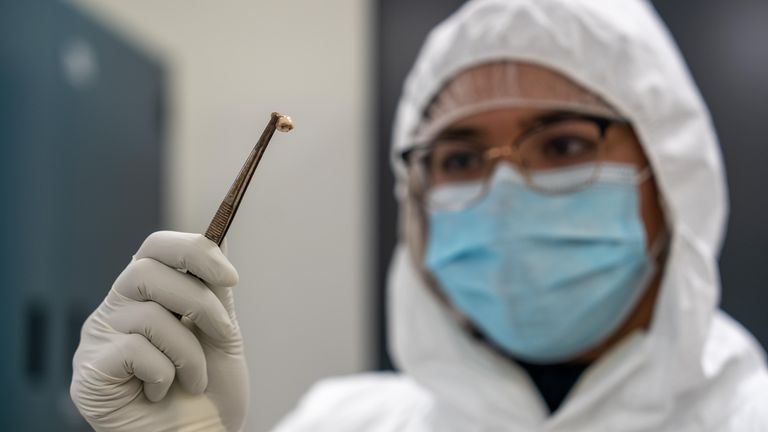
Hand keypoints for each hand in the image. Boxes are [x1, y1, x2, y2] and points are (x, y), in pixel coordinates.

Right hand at [71, 231, 248, 431]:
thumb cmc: (208, 389)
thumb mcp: (220, 334)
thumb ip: (215, 290)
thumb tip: (219, 237)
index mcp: (147, 293)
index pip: (155, 247)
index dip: (193, 251)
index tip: (231, 276)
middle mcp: (116, 308)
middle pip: (145, 270)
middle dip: (198, 302)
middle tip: (223, 334)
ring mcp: (98, 338)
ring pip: (148, 316)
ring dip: (189, 352)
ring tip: (195, 379)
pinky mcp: (89, 372)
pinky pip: (133, 351)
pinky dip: (164, 374)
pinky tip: (160, 393)